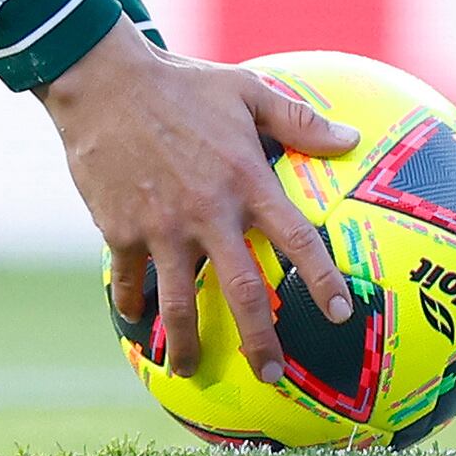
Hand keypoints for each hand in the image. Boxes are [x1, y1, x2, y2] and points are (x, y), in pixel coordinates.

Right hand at [39, 25, 358, 384]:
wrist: (103, 80)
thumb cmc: (181, 82)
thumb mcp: (245, 90)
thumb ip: (299, 120)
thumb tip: (352, 138)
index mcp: (246, 178)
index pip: (296, 239)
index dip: (323, 280)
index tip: (342, 314)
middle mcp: (208, 211)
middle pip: (242, 293)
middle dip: (260, 342)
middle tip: (272, 375)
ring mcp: (162, 226)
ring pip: (180, 304)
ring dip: (186, 344)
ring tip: (189, 368)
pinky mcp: (120, 230)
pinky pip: (130, 281)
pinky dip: (133, 304)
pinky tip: (136, 317)